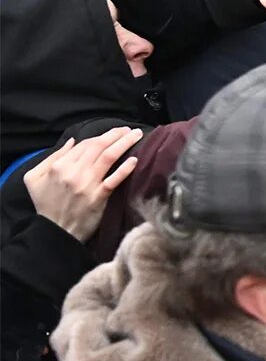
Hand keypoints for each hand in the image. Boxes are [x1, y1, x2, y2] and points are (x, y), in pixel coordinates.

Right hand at [24, 128, 144, 240]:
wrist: (56, 230)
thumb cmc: (46, 204)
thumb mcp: (34, 178)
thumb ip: (52, 157)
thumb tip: (72, 141)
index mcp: (58, 166)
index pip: (84, 144)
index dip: (100, 136)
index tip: (112, 133)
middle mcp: (73, 172)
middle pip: (98, 146)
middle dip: (115, 134)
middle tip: (128, 129)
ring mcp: (87, 184)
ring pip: (108, 157)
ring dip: (124, 143)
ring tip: (136, 135)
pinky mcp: (99, 196)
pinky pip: (114, 179)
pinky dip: (125, 168)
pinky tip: (134, 159)